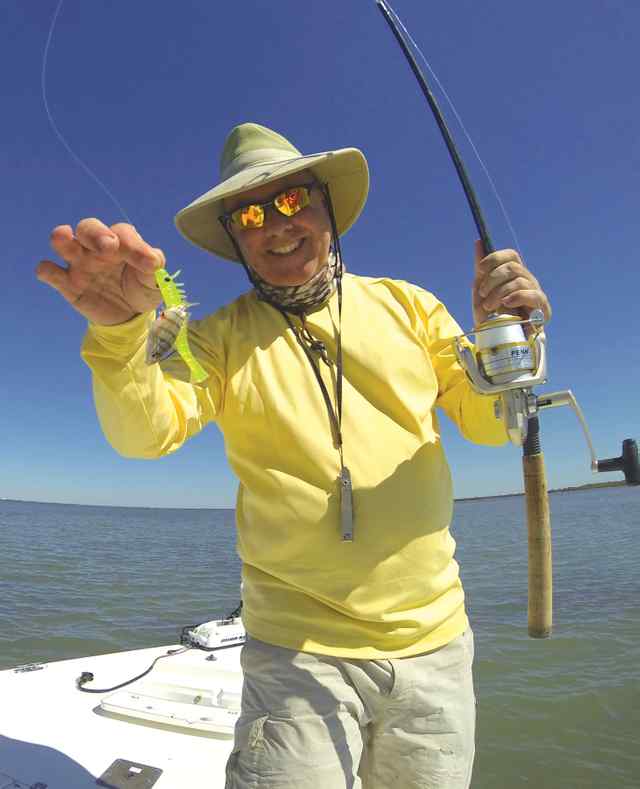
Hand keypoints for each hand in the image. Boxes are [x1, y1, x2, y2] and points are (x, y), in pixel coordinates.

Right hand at [36, 219, 164, 325]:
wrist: (128, 315)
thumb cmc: (141, 289)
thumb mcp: (154, 281)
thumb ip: (154, 268)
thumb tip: (153, 262)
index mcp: (122, 242)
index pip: (123, 233)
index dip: (134, 245)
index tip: (149, 264)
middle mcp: (97, 247)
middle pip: (88, 228)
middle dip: (96, 234)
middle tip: (109, 247)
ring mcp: (80, 263)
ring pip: (64, 242)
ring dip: (62, 238)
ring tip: (63, 237)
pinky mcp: (67, 283)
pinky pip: (50, 271)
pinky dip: (46, 269)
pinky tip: (48, 272)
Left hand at [472, 240, 550, 327]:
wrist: (497, 340)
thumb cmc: (491, 315)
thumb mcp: (481, 292)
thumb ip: (482, 269)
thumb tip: (479, 242)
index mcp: (515, 274)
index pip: (511, 255)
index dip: (494, 258)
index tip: (479, 270)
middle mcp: (527, 280)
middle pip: (513, 267)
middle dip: (492, 279)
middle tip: (481, 293)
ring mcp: (536, 293)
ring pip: (519, 281)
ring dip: (499, 292)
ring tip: (489, 306)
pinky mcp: (542, 309)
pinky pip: (533, 295)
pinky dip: (516, 297)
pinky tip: (505, 304)